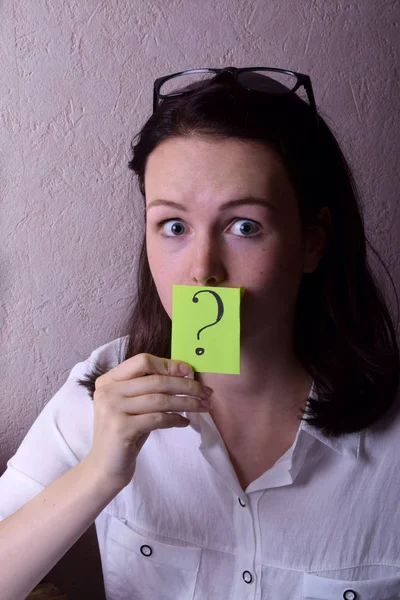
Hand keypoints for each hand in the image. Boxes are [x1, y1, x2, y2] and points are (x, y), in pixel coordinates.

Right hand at [85, 353, 212, 490]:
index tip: (189, 371)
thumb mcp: (133, 405)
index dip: (169, 365)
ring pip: (160, 399)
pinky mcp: (121, 428)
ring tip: (203, 407)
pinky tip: (185, 422)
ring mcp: (113, 409)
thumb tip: (184, 374)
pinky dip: (175, 419)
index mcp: (109, 380)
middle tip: (207, 392)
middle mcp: (108, 391)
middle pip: (156, 380)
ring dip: (187, 403)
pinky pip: (158, 419)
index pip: (143, 361)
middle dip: (186, 386)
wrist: (104, 467)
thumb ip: (149, 389)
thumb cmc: (125, 432)